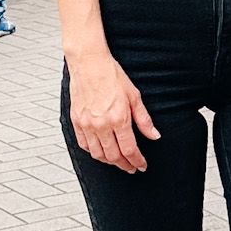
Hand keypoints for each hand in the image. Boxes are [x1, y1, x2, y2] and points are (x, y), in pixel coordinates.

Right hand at [67, 47, 159, 172]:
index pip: (129, 150)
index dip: (137, 161)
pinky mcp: (76, 121)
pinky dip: (93, 152)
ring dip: (109, 162)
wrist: (89, 63)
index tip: (142, 165)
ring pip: (98, 154)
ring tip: (118, 161)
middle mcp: (101, 124)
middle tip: (131, 168)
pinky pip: (84, 145)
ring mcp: (86, 124)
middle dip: (124, 165)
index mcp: (118, 118)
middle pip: (114, 156)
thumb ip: (144, 120)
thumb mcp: (134, 96)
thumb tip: (154, 136)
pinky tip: (100, 151)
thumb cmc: (112, 75)